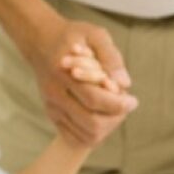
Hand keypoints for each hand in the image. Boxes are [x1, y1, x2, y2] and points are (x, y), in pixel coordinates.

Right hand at [21, 17, 137, 146]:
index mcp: (64, 74)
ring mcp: (52, 107)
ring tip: (113, 110)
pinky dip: (93, 135)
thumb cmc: (73, 37)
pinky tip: (101, 117)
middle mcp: (55, 95)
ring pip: (85, 135)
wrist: (41, 42)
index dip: (118, 105)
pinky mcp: (52, 115)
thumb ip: (111, 57)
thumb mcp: (95, 35)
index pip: (94, 100)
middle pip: (91, 123)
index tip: (132, 100)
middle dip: (115, 118)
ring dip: (107, 127)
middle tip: (125, 105)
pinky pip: (74, 138)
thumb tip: (124, 83)